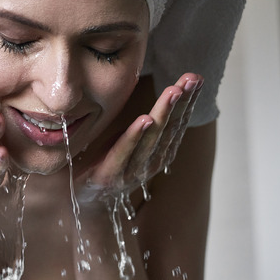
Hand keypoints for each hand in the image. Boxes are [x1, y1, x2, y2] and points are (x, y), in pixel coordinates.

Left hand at [76, 73, 202, 204]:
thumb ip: (148, 125)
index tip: (196, 78)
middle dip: (182, 102)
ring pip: (151, 138)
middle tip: (191, 80)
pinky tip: (145, 119)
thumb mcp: (131, 140)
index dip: (188, 102)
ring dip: (163, 113)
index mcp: (158, 153)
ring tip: (173, 92)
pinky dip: (135, 136)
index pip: (177, 124)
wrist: (82, 200)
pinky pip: (123, 153)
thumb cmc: (108, 163)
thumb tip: (163, 93)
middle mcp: (150, 162)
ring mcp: (131, 171)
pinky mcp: (109, 175)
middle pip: (169, 128)